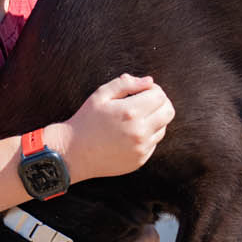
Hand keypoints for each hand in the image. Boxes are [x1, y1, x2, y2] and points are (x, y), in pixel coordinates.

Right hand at [54, 73, 173, 181]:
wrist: (72, 153)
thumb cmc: (85, 121)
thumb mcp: (100, 95)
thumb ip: (125, 84)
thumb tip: (149, 81)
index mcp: (130, 112)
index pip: (160, 95)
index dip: (153, 89)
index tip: (142, 91)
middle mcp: (139, 131)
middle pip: (168, 111)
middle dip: (160, 103)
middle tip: (145, 102)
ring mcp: (141, 148)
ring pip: (163, 128)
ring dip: (154, 120)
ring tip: (135, 119)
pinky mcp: (139, 160)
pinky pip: (153, 143)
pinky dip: (147, 136)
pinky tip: (129, 134)